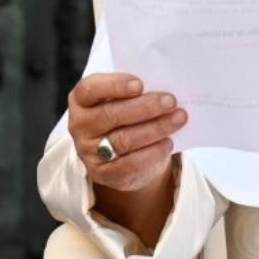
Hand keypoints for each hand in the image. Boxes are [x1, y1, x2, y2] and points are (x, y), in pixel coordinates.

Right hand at [67, 72, 186, 192]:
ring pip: (123, 140)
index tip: (140, 85)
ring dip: (156, 128)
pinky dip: (153, 152)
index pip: (90, 89)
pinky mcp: (102, 173)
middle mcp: (79, 125)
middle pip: (110, 115)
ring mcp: (88, 151)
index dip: (114, 86)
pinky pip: (129, 165)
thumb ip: (139, 91)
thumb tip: (164, 88)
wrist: (130, 151)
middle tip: (171, 101)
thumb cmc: (131, 113)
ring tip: (179, 118)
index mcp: (82, 99)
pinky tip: (168, 142)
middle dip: (145, 108)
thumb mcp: (129, 98)